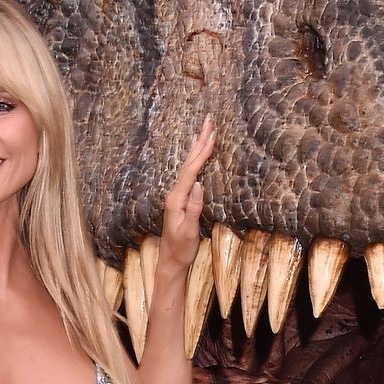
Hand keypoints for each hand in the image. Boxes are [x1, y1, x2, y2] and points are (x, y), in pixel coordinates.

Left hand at [157, 114, 215, 274]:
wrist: (171, 262)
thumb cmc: (181, 249)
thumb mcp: (188, 231)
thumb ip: (193, 208)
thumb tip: (199, 183)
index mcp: (177, 199)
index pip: (191, 170)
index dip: (202, 152)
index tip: (212, 135)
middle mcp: (175, 194)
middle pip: (188, 162)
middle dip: (200, 141)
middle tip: (209, 121)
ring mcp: (177, 196)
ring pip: (188, 166)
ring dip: (197, 148)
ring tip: (204, 132)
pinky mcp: (180, 200)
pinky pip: (189, 174)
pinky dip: (194, 161)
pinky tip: (196, 157)